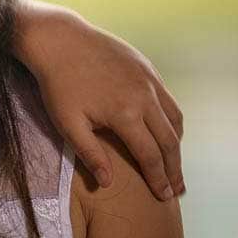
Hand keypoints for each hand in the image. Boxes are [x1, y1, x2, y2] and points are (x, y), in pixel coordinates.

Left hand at [28, 12, 184, 199]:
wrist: (61, 40)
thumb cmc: (59, 85)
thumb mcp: (67, 124)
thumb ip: (90, 154)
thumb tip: (108, 183)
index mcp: (126, 113)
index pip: (150, 155)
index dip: (159, 179)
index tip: (164, 197)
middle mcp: (145, 96)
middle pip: (170, 140)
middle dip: (175, 168)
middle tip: (178, 189)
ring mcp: (150, 80)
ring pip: (175, 118)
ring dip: (177, 143)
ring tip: (175, 163)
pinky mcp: (148, 68)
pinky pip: (168, 99)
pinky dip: (172, 120)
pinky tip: (165, 130)